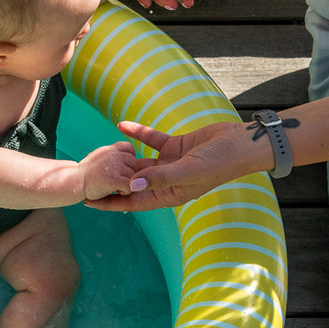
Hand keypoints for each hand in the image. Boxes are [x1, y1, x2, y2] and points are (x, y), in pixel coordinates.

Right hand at [80, 141, 148, 200]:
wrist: (74, 182)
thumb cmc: (85, 173)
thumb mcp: (98, 156)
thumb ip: (112, 155)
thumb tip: (127, 157)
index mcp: (110, 149)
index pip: (129, 148)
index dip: (129, 159)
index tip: (121, 167)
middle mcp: (114, 155)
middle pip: (133, 163)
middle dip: (128, 173)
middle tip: (115, 179)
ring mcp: (115, 167)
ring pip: (133, 176)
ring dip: (126, 184)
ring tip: (112, 186)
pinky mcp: (115, 180)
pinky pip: (130, 186)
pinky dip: (124, 192)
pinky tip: (114, 191)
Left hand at [86, 119, 251, 210]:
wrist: (241, 143)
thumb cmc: (220, 163)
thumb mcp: (188, 172)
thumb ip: (160, 178)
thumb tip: (134, 185)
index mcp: (169, 194)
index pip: (133, 201)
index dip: (111, 202)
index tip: (89, 201)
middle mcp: (167, 181)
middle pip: (132, 183)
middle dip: (112, 180)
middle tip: (87, 175)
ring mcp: (170, 163)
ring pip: (139, 161)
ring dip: (122, 157)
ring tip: (100, 153)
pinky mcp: (175, 146)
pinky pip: (151, 140)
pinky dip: (137, 133)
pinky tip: (121, 125)